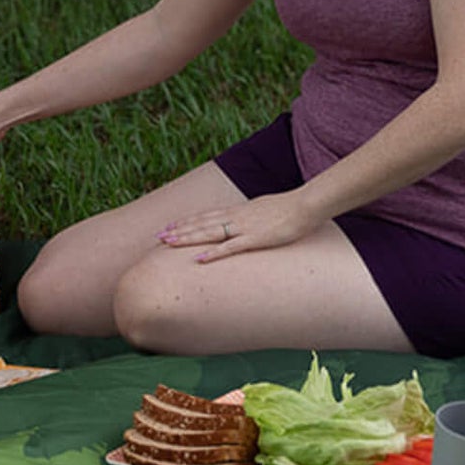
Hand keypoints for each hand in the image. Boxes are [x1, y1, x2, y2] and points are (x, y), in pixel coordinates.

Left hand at [156, 189, 315, 263]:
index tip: (170, 225)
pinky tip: (198, 259)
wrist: (305, 205)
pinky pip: (229, 247)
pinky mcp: (254, 239)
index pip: (206, 215)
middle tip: (159, 237)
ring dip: (187, 238)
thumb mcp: (264, 210)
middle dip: (179, 230)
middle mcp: (235, 217)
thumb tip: (245, 221)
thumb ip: (251, 217)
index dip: (187, 221)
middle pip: (201, 223)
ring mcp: (243, 227)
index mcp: (238, 210)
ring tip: (168, 243)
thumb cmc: (289, 209)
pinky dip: (212, 253)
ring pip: (208, 233)